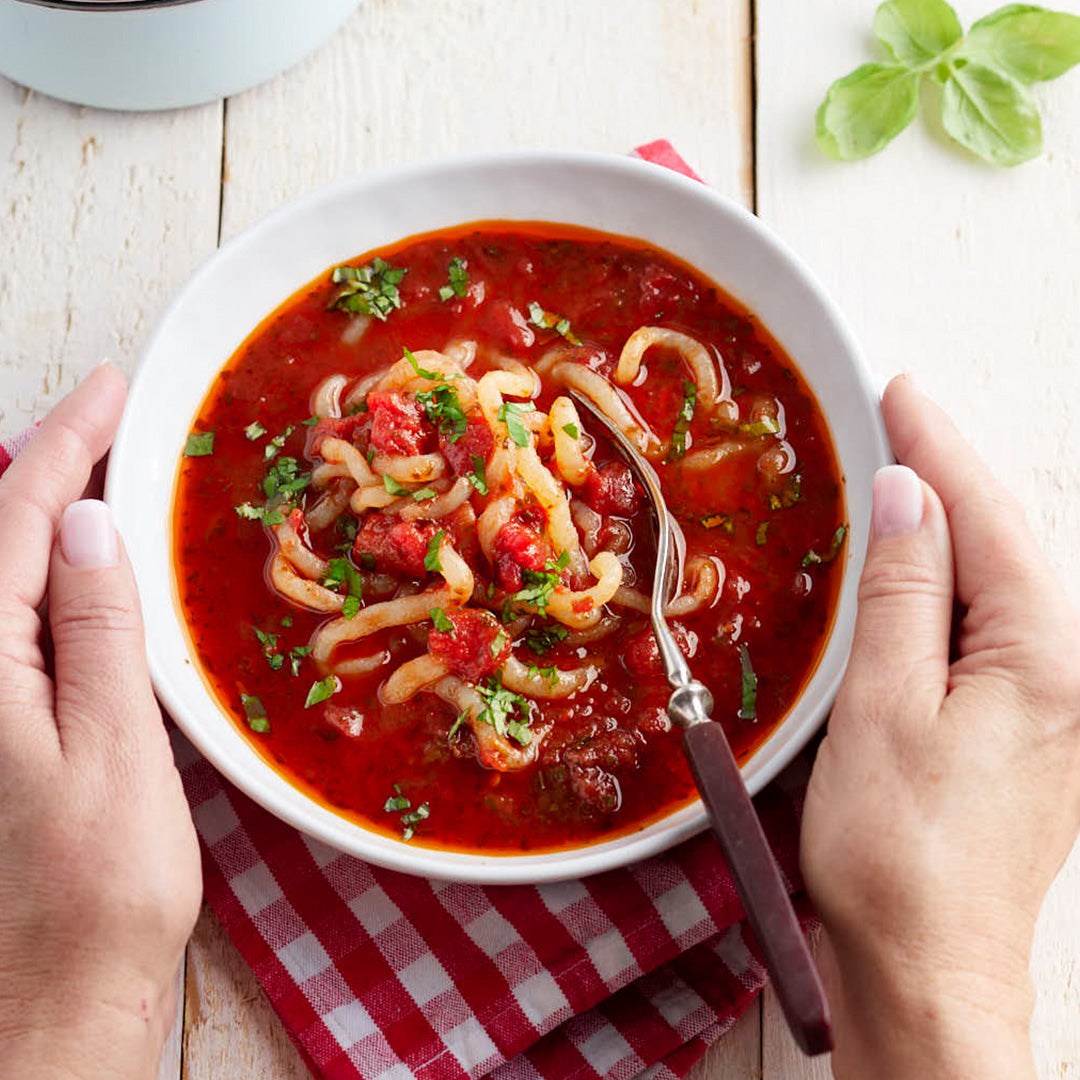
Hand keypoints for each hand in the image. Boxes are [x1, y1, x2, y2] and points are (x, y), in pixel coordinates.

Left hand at [0, 365, 201, 1079]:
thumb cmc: (93, 889)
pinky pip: (20, 620)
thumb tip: (87, 525)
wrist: (53, 999)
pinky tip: (89, 566)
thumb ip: (94, 632)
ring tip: (108, 469)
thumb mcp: (110, 751)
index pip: (16, 519)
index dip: (66, 443)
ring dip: (53, 512)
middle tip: (115, 416)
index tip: (114, 388)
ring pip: (5, 575)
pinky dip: (56, 573)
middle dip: (53, 463)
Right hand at [801, 375, 1079, 1078]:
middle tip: (895, 415)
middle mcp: (1067, 674)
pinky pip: (986, 628)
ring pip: (995, 584)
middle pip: (1004, 543)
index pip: (987, 520)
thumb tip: (905, 497)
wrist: (927, 969)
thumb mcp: (886, 706)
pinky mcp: (1022, 729)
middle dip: (949, 474)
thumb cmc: (900, 852)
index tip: (898, 389)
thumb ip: (903, 592)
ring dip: (947, 527)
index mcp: (1045, 659)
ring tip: (901, 470)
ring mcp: (1050, 704)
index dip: (938, 447)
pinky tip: (917, 565)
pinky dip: (946, 585)